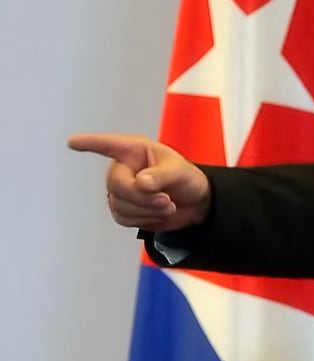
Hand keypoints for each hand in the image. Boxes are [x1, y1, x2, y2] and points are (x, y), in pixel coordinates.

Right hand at [68, 133, 211, 231]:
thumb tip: (141, 183)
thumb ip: (161, 176)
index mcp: (135, 151)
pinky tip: (157, 213)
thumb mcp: (180, 172)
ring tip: (168, 205)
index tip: (72, 141)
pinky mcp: (124, 208)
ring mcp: (121, 190)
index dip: (89, 143)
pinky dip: (143, 219)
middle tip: (167, 200)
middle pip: (116, 185)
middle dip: (143, 197)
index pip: (108, 145)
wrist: (194, 204)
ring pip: (119, 205)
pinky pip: (123, 218)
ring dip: (147, 210)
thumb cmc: (187, 178)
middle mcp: (123, 169)